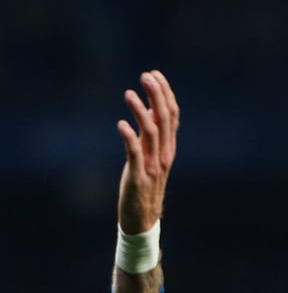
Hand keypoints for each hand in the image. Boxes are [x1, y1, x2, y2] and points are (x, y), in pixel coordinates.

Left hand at [117, 70, 179, 233]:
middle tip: (146, 76)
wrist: (141, 217)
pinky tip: (120, 125)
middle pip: (165, 118)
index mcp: (168, 147)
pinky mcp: (138, 176)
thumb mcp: (149, 157)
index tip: (155, 74)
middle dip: (156, 94)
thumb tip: (149, 110)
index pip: (172, 114)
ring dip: (141, 110)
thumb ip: (151, 136)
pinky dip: (129, 137)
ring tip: (129, 93)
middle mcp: (164, 153)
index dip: (165, 93)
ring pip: (152, 132)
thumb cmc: (142, 185)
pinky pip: (135, 153)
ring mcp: (153, 165)